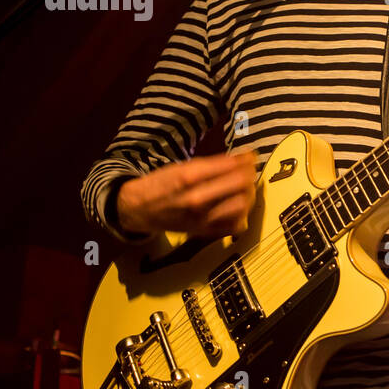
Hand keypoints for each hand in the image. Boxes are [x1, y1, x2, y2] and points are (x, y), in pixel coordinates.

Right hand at [116, 150, 257, 238]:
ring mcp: (202, 218)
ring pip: (241, 206)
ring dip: (249, 194)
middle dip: (249, 175)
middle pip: (240, 185)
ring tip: (246, 187)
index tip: (250, 156)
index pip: (231, 167)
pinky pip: (234, 225)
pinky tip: (239, 206)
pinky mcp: (204, 232)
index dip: (246, 160)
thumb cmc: (161, 184)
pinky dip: (242, 215)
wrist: (139, 210)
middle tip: (250, 170)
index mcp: (189, 177)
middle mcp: (197, 199)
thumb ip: (211, 164)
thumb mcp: (182, 167)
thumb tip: (241, 159)